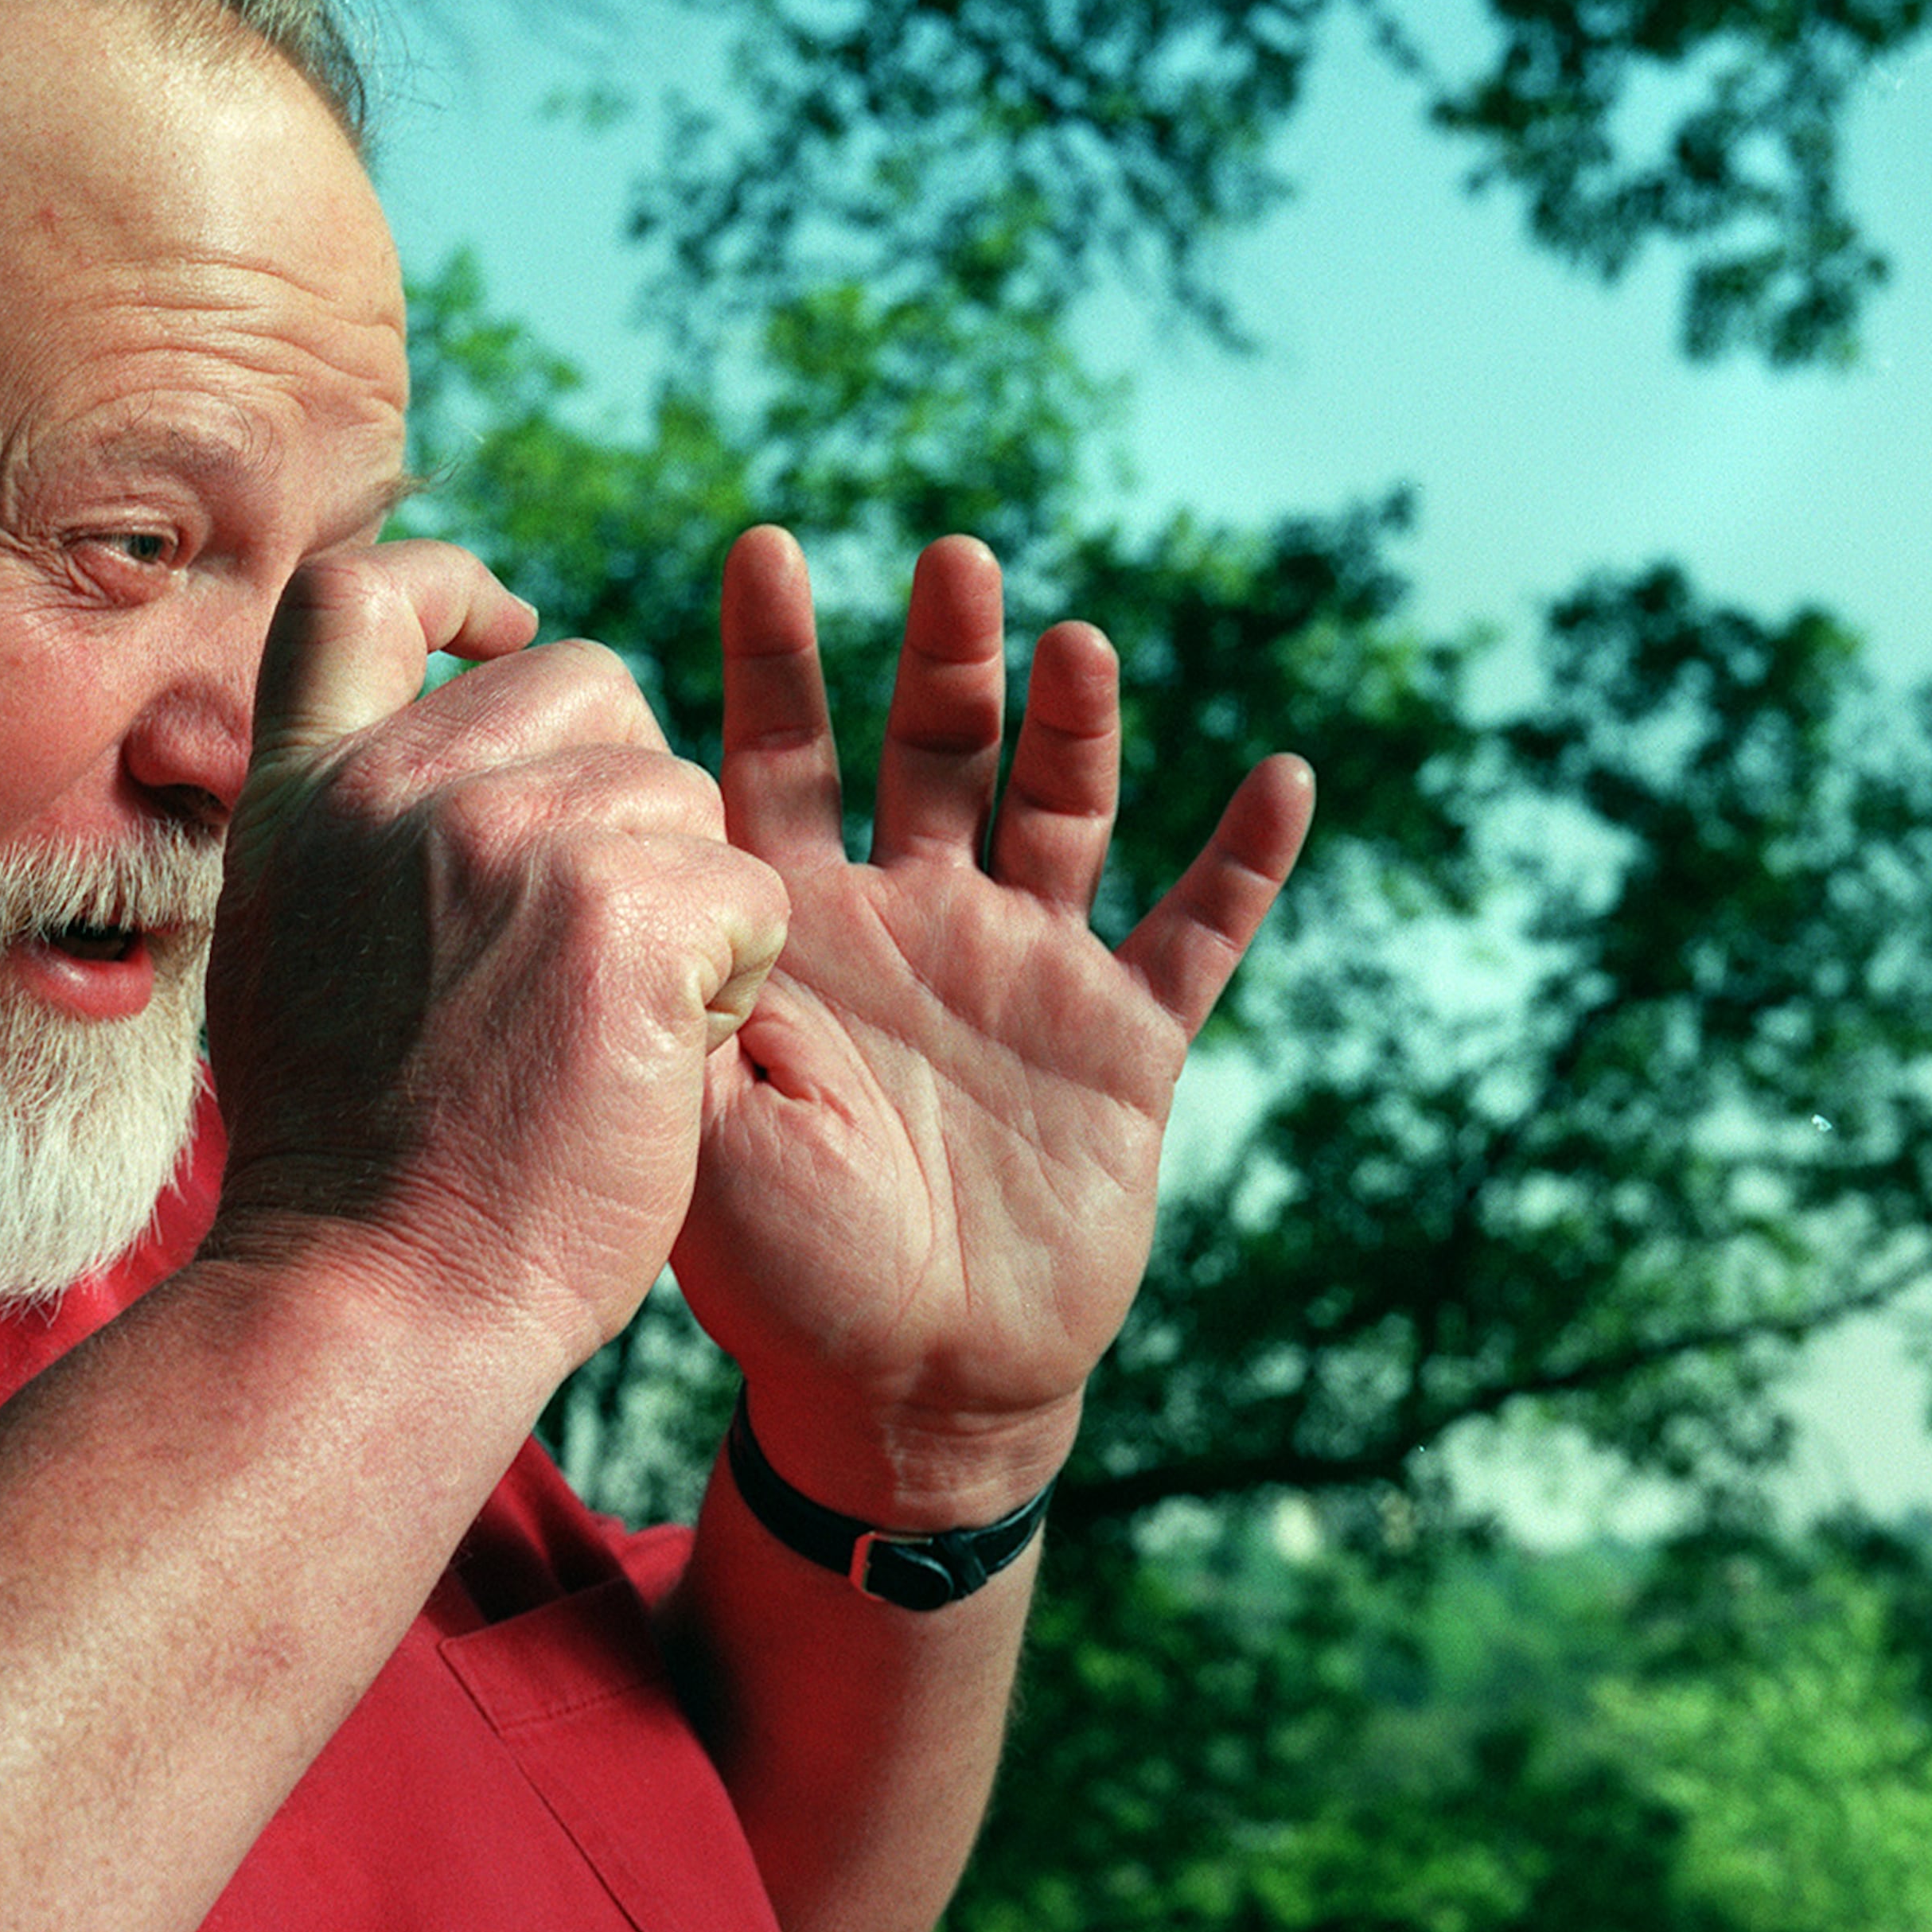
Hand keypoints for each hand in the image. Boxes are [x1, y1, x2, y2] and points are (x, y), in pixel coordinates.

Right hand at [206, 540, 790, 1381]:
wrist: (376, 1304)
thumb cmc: (358, 1172)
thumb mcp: (289, 953)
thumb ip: (353, 835)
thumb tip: (433, 745)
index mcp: (304, 794)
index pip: (357, 592)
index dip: (450, 584)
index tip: (507, 636)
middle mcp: (395, 787)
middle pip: (587, 684)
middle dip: (628, 796)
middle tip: (587, 955)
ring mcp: (506, 837)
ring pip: (684, 793)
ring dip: (685, 905)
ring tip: (606, 1037)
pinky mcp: (624, 912)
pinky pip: (750, 889)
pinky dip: (740, 981)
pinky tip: (662, 1067)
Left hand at [673, 528, 1313, 1529]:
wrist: (906, 1386)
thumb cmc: (779, 1269)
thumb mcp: (700, 1132)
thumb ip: (681, 1006)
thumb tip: (650, 877)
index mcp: (803, 924)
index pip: (779, 757)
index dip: (774, 657)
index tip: (761, 545)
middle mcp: (917, 917)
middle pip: (934, 749)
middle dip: (943, 656)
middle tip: (949, 559)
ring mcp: (1028, 967)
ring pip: (1061, 811)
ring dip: (1075, 727)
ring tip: (1076, 647)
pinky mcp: (1126, 1037)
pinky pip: (1197, 931)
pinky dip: (1243, 862)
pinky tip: (1281, 779)